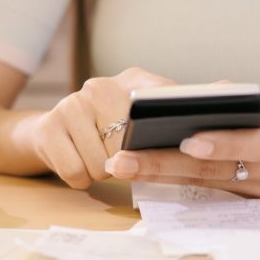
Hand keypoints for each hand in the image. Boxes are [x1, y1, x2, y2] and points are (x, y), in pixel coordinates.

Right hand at [28, 68, 173, 188]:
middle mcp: (100, 86)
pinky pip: (76, 172)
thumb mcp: (138, 119)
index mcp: (133, 80)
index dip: (171, 121)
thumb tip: (210, 112)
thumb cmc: (104, 132)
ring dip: (101, 172)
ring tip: (95, 158)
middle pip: (130, 145)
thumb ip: (168, 115)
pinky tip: (78, 163)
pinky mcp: (48, 126)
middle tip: (117, 155)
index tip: (186, 139)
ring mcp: (71, 103)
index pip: (164, 96)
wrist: (48, 133)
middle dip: (126, 162)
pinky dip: (80, 179)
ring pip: (102, 164)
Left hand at [103, 91, 259, 200]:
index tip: (186, 140)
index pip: (254, 143)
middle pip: (214, 170)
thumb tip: (200, 96)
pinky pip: (215, 188)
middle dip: (163, 165)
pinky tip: (149, 172)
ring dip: (163, 176)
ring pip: (206, 183)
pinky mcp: (259, 199)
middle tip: (122, 161)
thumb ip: (246, 101)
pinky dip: (182, 179)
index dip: (221, 144)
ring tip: (124, 167)